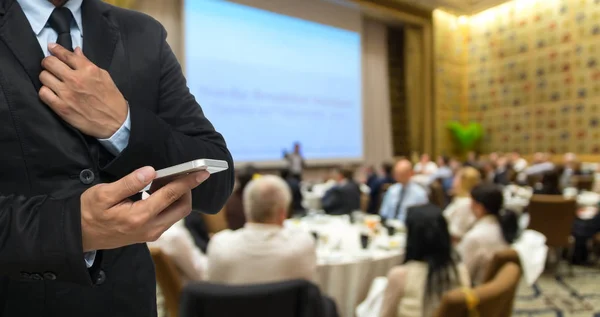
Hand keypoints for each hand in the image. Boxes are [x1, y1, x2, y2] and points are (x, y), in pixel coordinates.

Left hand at [39, 43, 127, 138]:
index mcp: (88, 69)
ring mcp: (66, 93)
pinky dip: (46, 91)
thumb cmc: (112, 99)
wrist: (115, 122)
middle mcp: (75, 79)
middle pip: (49, 63)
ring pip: (43, 76)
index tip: (51, 47)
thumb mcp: (104, 77)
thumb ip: (88, 63)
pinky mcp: (61, 107)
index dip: (55, 49)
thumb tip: (76, 52)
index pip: (65, 54)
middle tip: (52, 66)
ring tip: (54, 81)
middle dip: (49, 62)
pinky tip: (53, 93)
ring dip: (47, 77)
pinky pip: (43, 93)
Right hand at [80, 166, 209, 251]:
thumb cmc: (88, 212)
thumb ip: (129, 183)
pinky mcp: (150, 234)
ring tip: (165, 180)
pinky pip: (169, 217)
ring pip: (177, 213)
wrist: (79, 236)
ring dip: (178, 196)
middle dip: (186, 189)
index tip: (202, 172)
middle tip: (178, 172)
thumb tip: (150, 171)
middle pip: (182, 207)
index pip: (171, 195)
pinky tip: (158, 191)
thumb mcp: (103, 194)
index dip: (188, 181)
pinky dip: (170, 203)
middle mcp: (150, 228)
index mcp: (140, 217)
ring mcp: (151, 233)